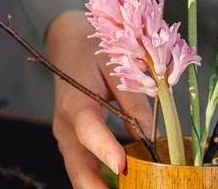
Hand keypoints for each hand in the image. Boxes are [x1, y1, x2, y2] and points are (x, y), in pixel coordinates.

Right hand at [46, 10, 152, 187]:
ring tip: (132, 188)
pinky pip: (81, 167)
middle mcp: (65, 126)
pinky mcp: (70, 141)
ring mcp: (64, 137)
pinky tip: (122, 184)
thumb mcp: (116, 66)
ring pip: (78, 173)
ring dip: (99, 187)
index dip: (105, 149)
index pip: (88, 129)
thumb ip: (133, 99)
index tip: (123, 166)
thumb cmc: (94, 51)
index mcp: (76, 101)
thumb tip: (152, 133)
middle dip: (99, 187)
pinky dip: (98, 180)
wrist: (67, 44)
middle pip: (77, 166)